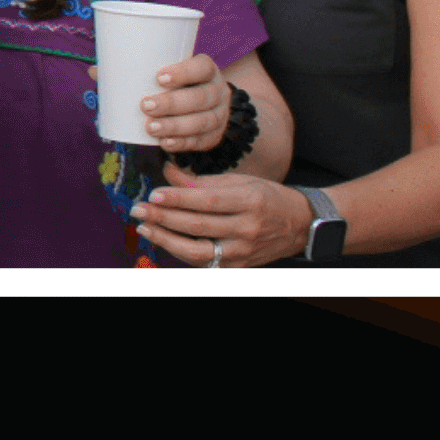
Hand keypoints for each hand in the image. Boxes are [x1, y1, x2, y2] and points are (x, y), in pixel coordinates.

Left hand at [129, 46, 234, 156]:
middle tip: (145, 105)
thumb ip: (133, 71)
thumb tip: (94, 71)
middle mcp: (217, 92)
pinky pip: (200, 142)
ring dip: (175, 126)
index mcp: (207, 71)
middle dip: (173, 103)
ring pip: (202, 122)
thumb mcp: (165, 73)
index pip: (202, 67)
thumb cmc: (178, 84)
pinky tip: (165, 144)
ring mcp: (219, 116)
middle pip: (201, 97)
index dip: (184, 72)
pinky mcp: (213, 137)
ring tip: (150, 127)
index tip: (158, 77)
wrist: (209, 106)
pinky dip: (182, 143)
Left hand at [132, 167, 310, 266]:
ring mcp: (244, 251)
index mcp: (250, 201)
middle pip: (199, 226)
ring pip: (199, 251)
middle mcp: (248, 228)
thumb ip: (203, 180)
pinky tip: (165, 241)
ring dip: (167, 240)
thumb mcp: (241, 181)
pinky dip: (182, 253)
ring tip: (145, 228)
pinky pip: (206, 263)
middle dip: (164, 218)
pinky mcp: (240, 266)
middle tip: (139, 210)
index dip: (178, 198)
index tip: (154, 193)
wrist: (300, 225)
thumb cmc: (267, 197)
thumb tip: (168, 173)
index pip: (207, 201)